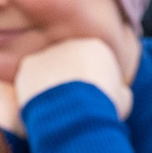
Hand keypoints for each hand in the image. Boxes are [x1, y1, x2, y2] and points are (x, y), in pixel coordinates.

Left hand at [14, 36, 133, 119]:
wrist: (77, 108)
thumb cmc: (103, 107)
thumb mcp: (122, 100)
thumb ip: (118, 91)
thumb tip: (119, 93)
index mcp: (96, 48)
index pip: (90, 63)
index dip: (89, 84)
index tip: (88, 102)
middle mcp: (71, 43)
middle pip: (67, 63)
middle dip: (67, 81)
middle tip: (69, 106)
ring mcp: (48, 52)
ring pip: (46, 70)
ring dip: (48, 87)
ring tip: (54, 109)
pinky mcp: (29, 63)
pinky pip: (29, 79)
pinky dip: (32, 92)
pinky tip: (40, 106)